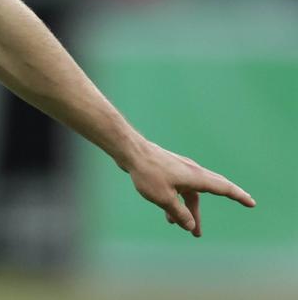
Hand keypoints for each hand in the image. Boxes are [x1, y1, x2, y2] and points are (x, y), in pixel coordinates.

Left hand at [126, 139, 254, 236]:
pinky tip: (168, 216)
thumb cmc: (148, 173)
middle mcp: (192, 172)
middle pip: (207, 194)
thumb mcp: (164, 198)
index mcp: (197, 177)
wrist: (131, 151)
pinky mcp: (169, 170)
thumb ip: (179, 213)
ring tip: (186, 229)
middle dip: (203, 214)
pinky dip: (178, 203)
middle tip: (205, 229)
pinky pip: (179, 190)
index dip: (239, 196)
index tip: (251, 203)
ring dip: (189, 212)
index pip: (224, 188)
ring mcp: (180, 170)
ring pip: (190, 195)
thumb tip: (189, 225)